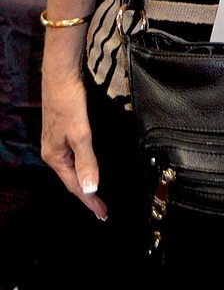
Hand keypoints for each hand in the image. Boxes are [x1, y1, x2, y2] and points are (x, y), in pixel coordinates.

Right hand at [40, 65, 106, 218]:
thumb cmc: (69, 102)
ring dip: (85, 182)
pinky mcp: (64, 130)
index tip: (103, 214)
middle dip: (86, 195)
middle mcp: (54, 151)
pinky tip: (89, 167)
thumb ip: (86, 160)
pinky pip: (74, 156)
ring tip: (96, 195)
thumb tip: (90, 189)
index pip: (75, 186)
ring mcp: (58, 141)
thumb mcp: (80, 133)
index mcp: (55, 156)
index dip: (89, 201)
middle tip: (102, 209)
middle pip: (72, 179)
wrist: (62, 74)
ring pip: (72, 168)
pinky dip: (84, 166)